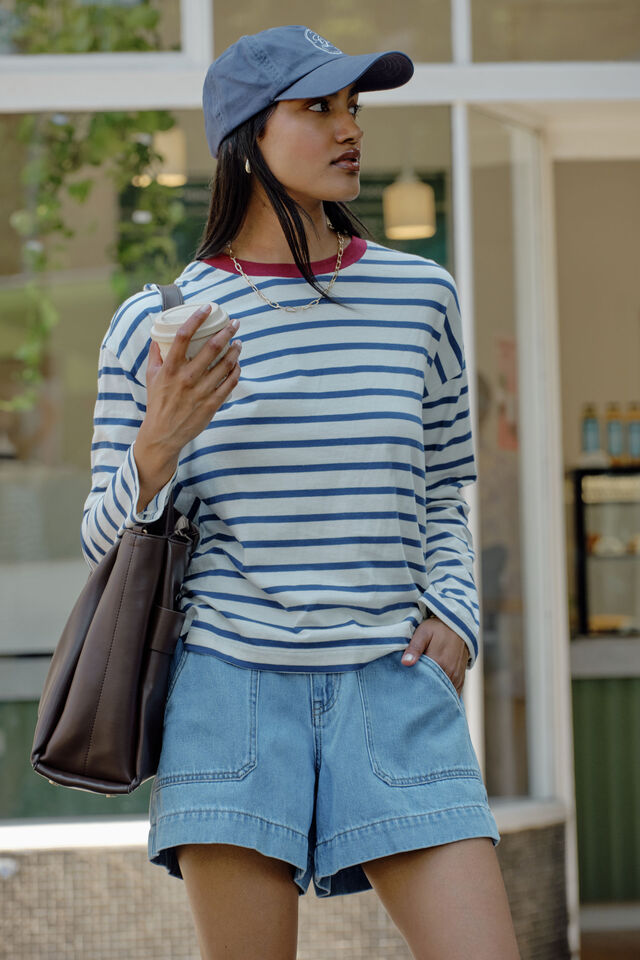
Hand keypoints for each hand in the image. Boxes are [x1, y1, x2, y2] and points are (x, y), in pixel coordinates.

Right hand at [133, 305, 241, 510]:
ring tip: (238, 343)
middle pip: (211, 348)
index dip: (196, 319)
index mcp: (169, 368)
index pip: (182, 336)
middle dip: (226, 332)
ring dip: (235, 351)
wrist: (163, 434)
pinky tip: (237, 364)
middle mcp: (186, 378)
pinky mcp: (211, 404)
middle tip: (235, 323)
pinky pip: (229, 384)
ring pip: (225, 365)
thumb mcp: (151, 377)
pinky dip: (236, 372)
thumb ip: (156, 355)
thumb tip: (158, 335)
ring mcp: (200, 392)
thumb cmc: (157, 403)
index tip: (208, 308)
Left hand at [401, 615, 467, 695]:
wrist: (458, 627)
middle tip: (410, 698)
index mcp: (438, 662)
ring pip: (443, 694)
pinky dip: (444, 697)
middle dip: (422, 695)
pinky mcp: (461, 679)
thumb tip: (405, 663)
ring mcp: (456, 677)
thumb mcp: (423, 633)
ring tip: (421, 699)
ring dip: (433, 696)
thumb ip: (414, 648)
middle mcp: (449, 672)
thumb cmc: (437, 629)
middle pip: (433, 690)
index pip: (423, 681)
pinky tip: (434, 698)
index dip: (412, 687)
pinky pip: (453, 693)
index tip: (404, 689)